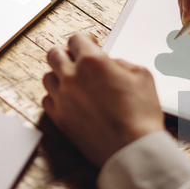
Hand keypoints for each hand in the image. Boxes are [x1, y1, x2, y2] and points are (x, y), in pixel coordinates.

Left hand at [42, 33, 164, 166]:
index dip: (84, 40)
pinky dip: (56, 97)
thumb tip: (109, 63)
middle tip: (77, 61)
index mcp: (92, 62)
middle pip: (54, 54)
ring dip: (59, 75)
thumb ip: (121, 63)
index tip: (89, 44)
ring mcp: (63, 98)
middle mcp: (72, 77)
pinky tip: (68, 100)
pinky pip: (47, 100)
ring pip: (47, 77)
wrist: (132, 149)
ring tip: (72, 82)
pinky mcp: (59, 118)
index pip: (76, 39)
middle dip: (66, 54)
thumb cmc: (141, 115)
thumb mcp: (142, 76)